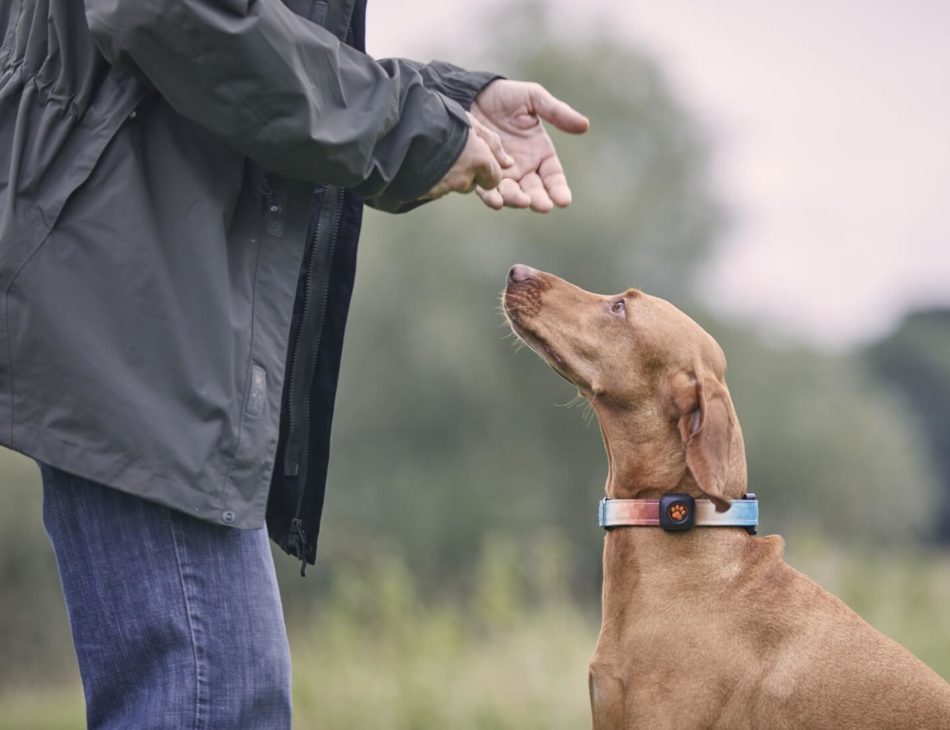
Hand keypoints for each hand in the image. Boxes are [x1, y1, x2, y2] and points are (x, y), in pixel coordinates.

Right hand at [425, 113, 512, 199]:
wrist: (406, 128)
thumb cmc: (441, 119)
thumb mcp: (471, 123)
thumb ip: (492, 142)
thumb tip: (509, 162)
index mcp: (479, 161)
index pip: (494, 179)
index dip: (487, 170)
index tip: (478, 160)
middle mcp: (465, 179)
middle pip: (473, 184)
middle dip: (467, 173)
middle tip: (454, 154)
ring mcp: (445, 187)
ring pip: (454, 186)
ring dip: (449, 175)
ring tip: (436, 154)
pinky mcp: (427, 192)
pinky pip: (435, 189)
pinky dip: (433, 179)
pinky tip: (425, 162)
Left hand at [470, 80, 588, 212]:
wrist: (470, 94)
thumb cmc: (505, 95)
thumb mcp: (533, 98)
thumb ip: (556, 112)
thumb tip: (585, 125)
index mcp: (541, 153)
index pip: (553, 177)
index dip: (559, 189)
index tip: (564, 200)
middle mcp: (524, 168)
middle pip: (534, 190)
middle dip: (539, 200)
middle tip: (542, 206)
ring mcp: (503, 174)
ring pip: (512, 194)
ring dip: (517, 200)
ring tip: (522, 202)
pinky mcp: (481, 173)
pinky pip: (487, 190)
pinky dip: (492, 197)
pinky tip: (496, 200)